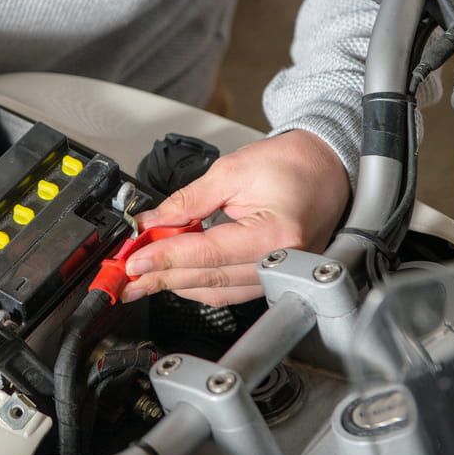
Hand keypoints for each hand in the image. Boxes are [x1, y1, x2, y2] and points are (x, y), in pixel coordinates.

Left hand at [121, 131, 348, 305]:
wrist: (327, 166)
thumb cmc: (294, 164)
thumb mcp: (232, 170)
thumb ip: (188, 200)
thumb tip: (153, 221)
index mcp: (276, 235)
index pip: (207, 253)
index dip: (165, 257)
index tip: (134, 260)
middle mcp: (281, 262)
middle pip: (208, 278)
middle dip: (161, 277)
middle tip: (126, 278)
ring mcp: (279, 274)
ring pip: (217, 290)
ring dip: (176, 284)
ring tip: (142, 279)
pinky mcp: (273, 276)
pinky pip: (230, 290)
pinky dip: (199, 283)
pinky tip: (174, 276)